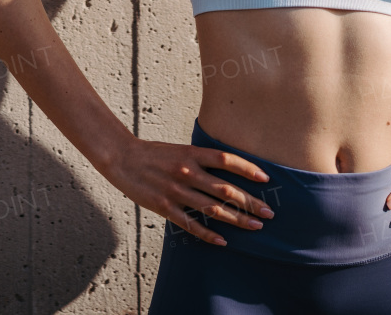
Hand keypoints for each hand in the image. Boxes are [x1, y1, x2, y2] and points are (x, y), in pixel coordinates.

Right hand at [100, 136, 276, 245]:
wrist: (122, 158)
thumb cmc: (154, 154)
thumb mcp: (180, 149)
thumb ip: (201, 159)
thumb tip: (228, 170)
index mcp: (191, 153)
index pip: (226, 160)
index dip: (247, 169)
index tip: (266, 179)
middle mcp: (187, 172)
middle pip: (225, 189)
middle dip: (250, 202)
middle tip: (268, 213)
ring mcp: (175, 191)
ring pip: (213, 209)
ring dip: (236, 219)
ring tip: (255, 226)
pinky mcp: (164, 207)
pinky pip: (190, 224)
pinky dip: (208, 234)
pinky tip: (223, 241)